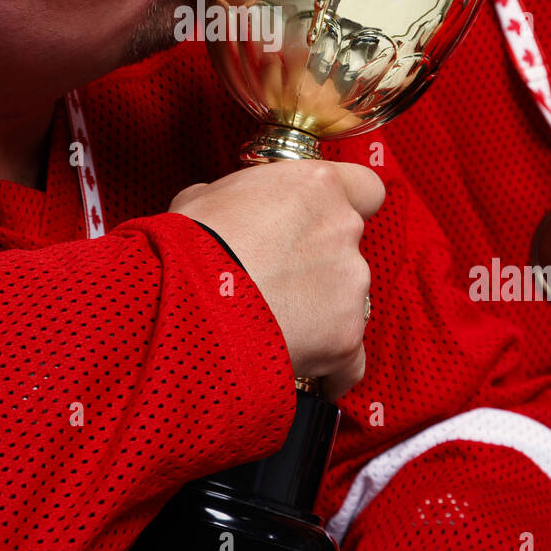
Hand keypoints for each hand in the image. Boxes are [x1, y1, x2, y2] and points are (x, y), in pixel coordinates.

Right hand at [169, 159, 383, 398]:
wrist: (186, 303)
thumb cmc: (189, 244)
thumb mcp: (205, 196)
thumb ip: (240, 198)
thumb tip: (231, 210)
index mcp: (317, 186)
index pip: (364, 188)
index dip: (345, 205)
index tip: (321, 221)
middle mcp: (343, 229)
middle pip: (347, 247)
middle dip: (319, 264)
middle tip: (275, 278)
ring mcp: (350, 285)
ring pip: (347, 300)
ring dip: (318, 311)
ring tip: (271, 325)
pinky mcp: (346, 337)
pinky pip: (349, 358)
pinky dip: (329, 364)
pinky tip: (297, 365)